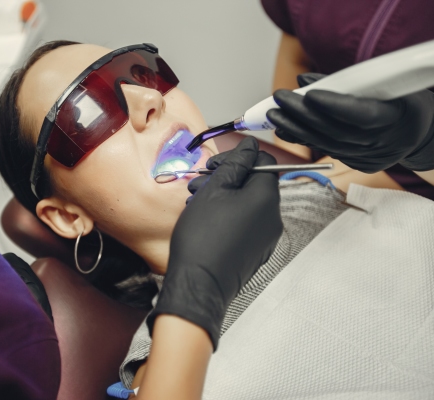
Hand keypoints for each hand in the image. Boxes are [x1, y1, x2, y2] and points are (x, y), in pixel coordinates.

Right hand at [148, 137, 282, 349]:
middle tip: (201, 181)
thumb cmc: (203, 238)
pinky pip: (246, 222)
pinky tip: (206, 218)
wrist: (199, 285)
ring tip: (197, 200)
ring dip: (224, 196)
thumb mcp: (214, 191)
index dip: (239, 158)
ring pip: (247, 203)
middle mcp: (273, 217)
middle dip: (226, 177)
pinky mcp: (257, 250)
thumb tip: (250, 146)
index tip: (217, 164)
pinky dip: (228, 214)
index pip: (264, 162)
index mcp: (266, 198)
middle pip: (254, 183)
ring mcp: (266, 237)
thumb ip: (235, 164)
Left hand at [267, 73, 433, 172]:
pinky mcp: (359, 165)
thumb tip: (303, 81)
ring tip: (275, 116)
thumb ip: (346, 83)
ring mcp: (370, 158)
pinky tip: (286, 130)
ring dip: (297, 130)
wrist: (416, 132)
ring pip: (327, 145)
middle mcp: (381, 143)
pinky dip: (305, 140)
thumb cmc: (402, 102)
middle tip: (279, 101)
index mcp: (396, 118)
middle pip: (335, 131)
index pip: (360, 114)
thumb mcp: (387, 84)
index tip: (308, 94)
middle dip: (303, 115)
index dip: (333, 105)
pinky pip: (327, 151)